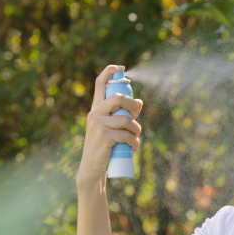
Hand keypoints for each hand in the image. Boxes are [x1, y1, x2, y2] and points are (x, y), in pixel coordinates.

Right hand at [76, 65, 142, 188]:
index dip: (109, 72)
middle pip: (119, 98)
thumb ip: (123, 115)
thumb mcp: (112, 128)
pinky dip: (134, 142)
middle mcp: (95, 113)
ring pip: (127, 120)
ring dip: (137, 130)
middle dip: (133, 106)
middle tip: (137, 116)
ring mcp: (98, 124)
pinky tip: (133, 148)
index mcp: (96, 108)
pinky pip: (126, 135)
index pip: (100, 84)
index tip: (119, 67)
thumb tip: (140, 102)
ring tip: (135, 138)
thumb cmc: (105, 146)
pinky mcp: (104, 137)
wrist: (93, 167)